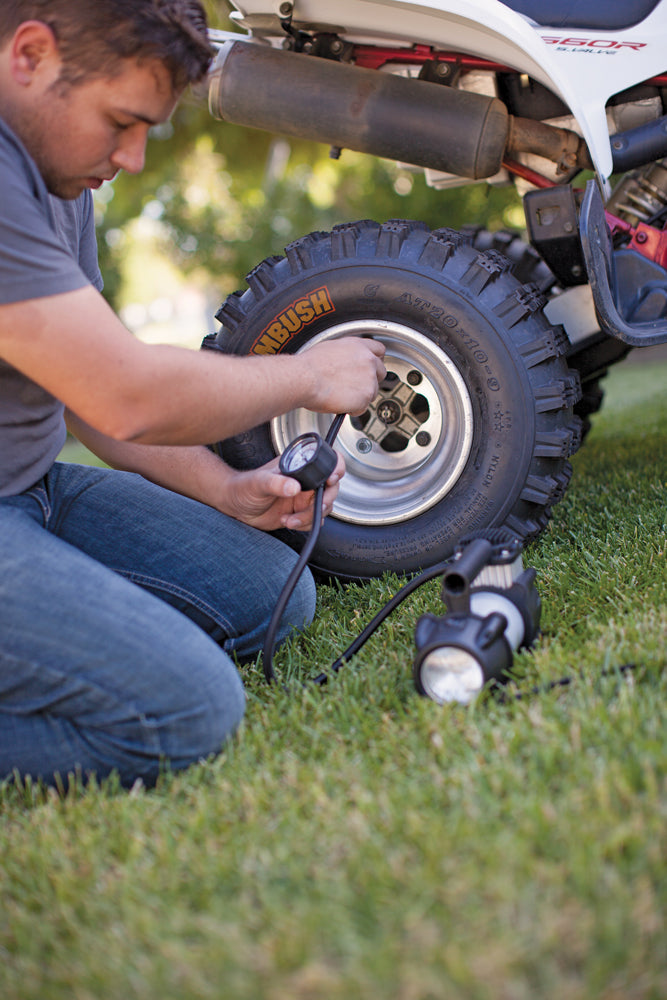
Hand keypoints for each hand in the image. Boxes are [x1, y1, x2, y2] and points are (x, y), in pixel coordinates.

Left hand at [222, 453, 344, 531]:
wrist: (234, 506)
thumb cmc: (243, 486)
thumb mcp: (259, 482)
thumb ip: (276, 483)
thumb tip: (293, 486)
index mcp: (298, 466)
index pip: (327, 461)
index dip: (336, 468)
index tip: (330, 480)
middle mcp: (304, 480)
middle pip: (331, 489)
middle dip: (324, 501)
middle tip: (314, 507)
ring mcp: (303, 497)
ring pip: (324, 507)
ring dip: (310, 517)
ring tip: (290, 518)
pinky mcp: (299, 513)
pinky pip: (314, 520)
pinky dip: (304, 524)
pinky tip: (287, 521)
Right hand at [301, 336, 385, 414]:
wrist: (304, 378)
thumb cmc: (310, 366)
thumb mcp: (330, 349)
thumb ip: (346, 355)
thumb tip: (345, 363)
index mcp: (359, 346)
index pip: (379, 350)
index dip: (375, 360)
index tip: (370, 367)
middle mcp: (368, 360)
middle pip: (381, 372)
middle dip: (370, 380)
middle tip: (355, 385)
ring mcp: (369, 378)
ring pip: (373, 392)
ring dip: (360, 396)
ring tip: (341, 396)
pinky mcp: (366, 396)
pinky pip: (363, 407)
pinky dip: (353, 409)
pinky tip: (340, 403)